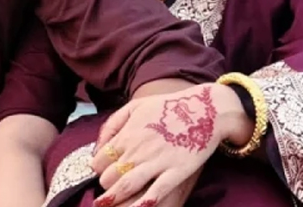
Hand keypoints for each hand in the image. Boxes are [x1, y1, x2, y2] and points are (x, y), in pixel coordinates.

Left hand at [87, 83, 252, 206]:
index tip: (103, 172)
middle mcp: (139, 149)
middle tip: (108, 188)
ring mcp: (157, 161)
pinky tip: (136, 206)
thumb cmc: (168, 108)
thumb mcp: (135, 107)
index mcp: (128, 134)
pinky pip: (155, 192)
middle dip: (106, 186)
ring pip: (126, 186)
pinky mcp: (176, 172)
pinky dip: (142, 203)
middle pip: (110, 176)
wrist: (204, 109)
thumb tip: (97, 147)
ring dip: (114, 197)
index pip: (100, 160)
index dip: (99, 169)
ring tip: (108, 203)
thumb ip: (112, 125)